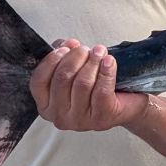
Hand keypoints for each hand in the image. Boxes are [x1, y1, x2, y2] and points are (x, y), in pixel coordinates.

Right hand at [30, 40, 146, 131]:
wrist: (127, 103)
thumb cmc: (96, 86)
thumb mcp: (74, 71)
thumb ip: (63, 56)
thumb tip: (65, 44)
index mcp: (46, 106)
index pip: (39, 81)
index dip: (52, 59)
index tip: (66, 47)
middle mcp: (59, 117)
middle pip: (62, 78)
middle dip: (75, 57)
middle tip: (86, 49)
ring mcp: (79, 121)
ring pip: (82, 83)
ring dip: (92, 62)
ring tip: (100, 52)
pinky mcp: (101, 119)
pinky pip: (101, 90)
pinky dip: (106, 72)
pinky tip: (109, 61)